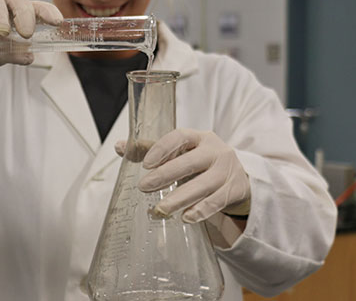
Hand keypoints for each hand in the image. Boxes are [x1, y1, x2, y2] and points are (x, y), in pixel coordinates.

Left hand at [117, 129, 250, 222]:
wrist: (236, 176)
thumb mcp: (180, 152)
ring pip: (203, 185)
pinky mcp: (234, 190)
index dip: (162, 148)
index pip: (180, 137)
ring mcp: (227, 171)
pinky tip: (185, 217)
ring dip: (180, 198)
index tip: (145, 163)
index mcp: (199, 138)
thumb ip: (151, 149)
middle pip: (190, 162)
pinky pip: (216, 202)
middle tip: (143, 187)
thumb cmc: (200, 161)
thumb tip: (119, 147)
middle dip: (166, 175)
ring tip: (160, 209)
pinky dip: (200, 210)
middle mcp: (215, 151)